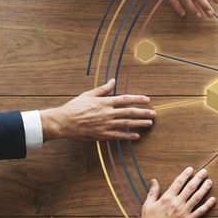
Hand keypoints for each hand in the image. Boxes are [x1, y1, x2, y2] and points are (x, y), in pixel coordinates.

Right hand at [40, 78, 154, 141]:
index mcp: (104, 102)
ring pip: (126, 124)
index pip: (125, 99)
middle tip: (154, 114)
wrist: (63, 122)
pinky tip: (136, 136)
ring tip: (149, 123)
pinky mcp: (102, 135)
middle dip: (143, 113)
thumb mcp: (88, 95)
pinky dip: (128, 136)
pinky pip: (118, 135)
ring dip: (139, 124)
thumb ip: (103, 89)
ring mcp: (105, 125)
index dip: (138, 99)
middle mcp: (107, 113)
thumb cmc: (74, 107)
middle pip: (129, 112)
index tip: (148, 100)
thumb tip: (113, 81)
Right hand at [134, 167, 215, 217]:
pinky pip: (200, 211)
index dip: (185, 174)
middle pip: (190, 187)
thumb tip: (154, 180)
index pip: (178, 182)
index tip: (191, 169)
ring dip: (204, 188)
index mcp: (167, 198)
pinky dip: (208, 205)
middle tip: (204, 171)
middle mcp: (177, 203)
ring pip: (197, 197)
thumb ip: (153, 192)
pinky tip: (213, 199)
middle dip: (198, 178)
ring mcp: (184, 212)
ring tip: (209, 181)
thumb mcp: (147, 205)